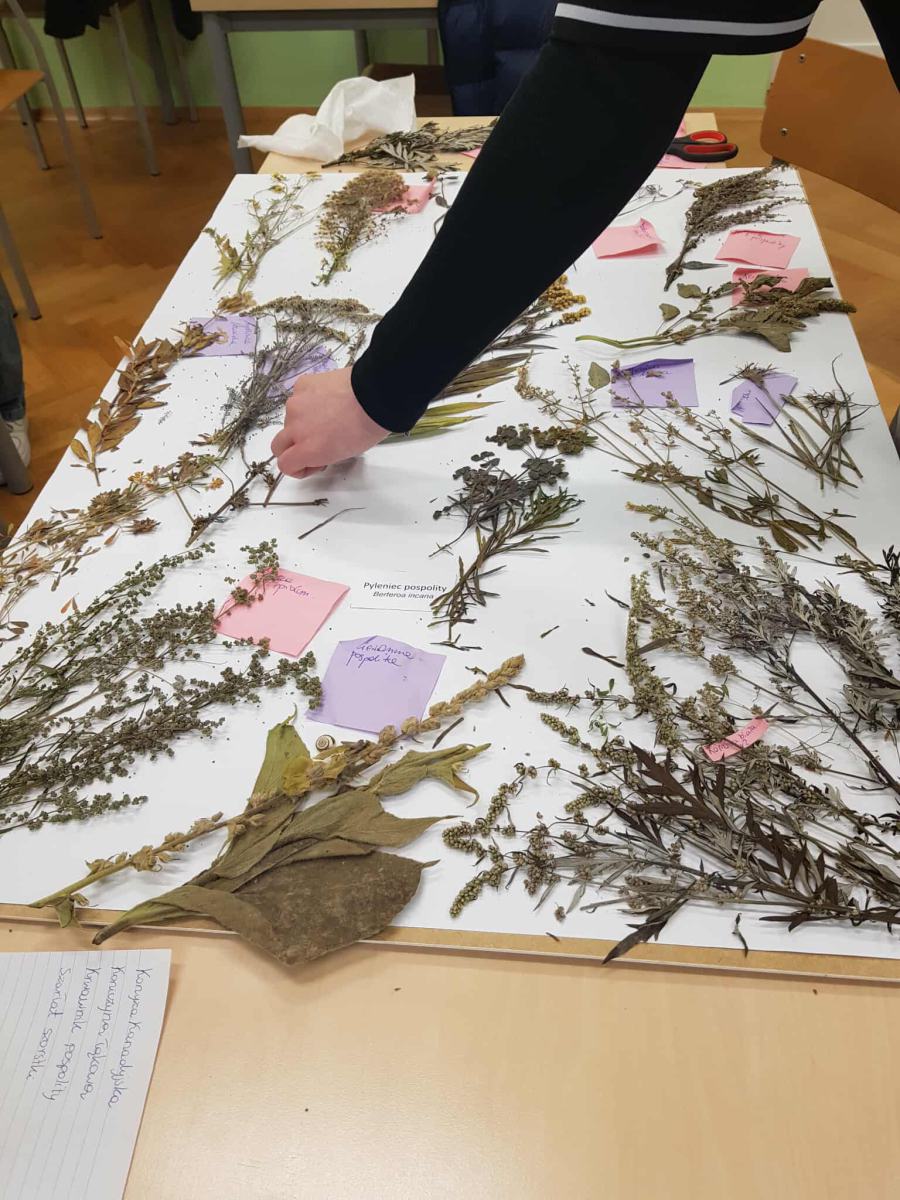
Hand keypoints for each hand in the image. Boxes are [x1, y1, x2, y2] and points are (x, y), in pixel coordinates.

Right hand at [270, 366, 389, 478]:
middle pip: (278, 445)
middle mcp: (296, 428)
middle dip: (292, 448)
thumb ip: (320, 456)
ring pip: (290, 419)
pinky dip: (308, 401)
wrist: (375, 394)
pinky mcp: (301, 384)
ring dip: (302, 422)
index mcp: (308, 449)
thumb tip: (314, 453)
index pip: (284, 465)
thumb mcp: (343, 454)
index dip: (296, 468)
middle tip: (312, 444)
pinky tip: (327, 398)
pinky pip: (298, 397)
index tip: (309, 465)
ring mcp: (296, 404)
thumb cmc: (366, 428)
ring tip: (327, 415)